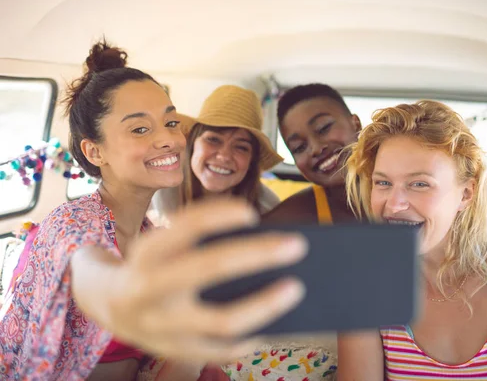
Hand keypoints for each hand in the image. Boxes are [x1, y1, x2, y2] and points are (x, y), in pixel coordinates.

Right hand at [75, 199, 306, 363]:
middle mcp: (150, 287)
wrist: (108, 305)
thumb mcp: (163, 245)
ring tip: (296, 288)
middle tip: (298, 245)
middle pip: (211, 267)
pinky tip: (270, 328)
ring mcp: (161, 326)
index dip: (219, 216)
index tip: (252, 213)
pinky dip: (249, 340)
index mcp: (148, 252)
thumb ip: (200, 242)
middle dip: (259, 254)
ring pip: (222, 319)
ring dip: (266, 304)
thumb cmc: (155, 265)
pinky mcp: (173, 352)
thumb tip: (265, 245)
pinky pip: (220, 350)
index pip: (186, 225)